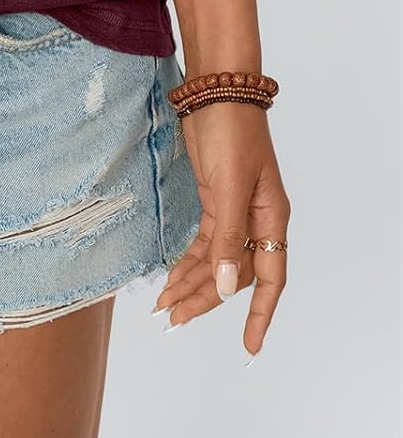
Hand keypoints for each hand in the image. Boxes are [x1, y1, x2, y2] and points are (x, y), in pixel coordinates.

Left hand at [152, 102, 290, 358]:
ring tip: (166, 306)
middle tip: (175, 320)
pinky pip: (204, 241)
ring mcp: (234, 209)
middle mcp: (256, 219)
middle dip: (206, 299)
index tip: (250, 346)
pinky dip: (189, 259)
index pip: (270, 279)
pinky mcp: (214, 198)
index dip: (259, 314)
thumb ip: (228, 237)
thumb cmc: (231, 131)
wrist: (216, 91)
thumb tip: (228, 286)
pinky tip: (172, 276)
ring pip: (215, 260)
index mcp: (270, 218)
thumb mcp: (229, 185)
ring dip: (192, 282)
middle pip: (234, 273)